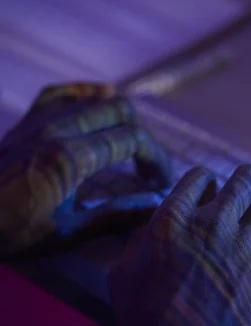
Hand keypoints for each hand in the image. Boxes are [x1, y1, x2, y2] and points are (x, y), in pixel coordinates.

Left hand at [0, 83, 170, 258]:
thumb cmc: (10, 232)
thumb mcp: (67, 232)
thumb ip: (116, 215)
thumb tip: (158, 205)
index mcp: (69, 158)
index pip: (133, 140)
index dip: (156, 159)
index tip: (160, 182)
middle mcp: (57, 129)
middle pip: (121, 111)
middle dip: (145, 139)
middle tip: (148, 168)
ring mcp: (40, 119)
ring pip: (98, 98)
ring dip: (122, 120)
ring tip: (129, 148)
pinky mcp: (27, 119)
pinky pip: (64, 92)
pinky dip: (87, 94)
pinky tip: (100, 103)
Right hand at [108, 165, 250, 325]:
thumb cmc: (146, 323)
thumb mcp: (123, 274)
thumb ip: (141, 241)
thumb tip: (154, 228)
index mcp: (173, 220)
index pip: (200, 177)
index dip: (209, 180)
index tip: (213, 187)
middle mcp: (212, 225)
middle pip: (246, 179)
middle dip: (250, 180)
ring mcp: (244, 247)